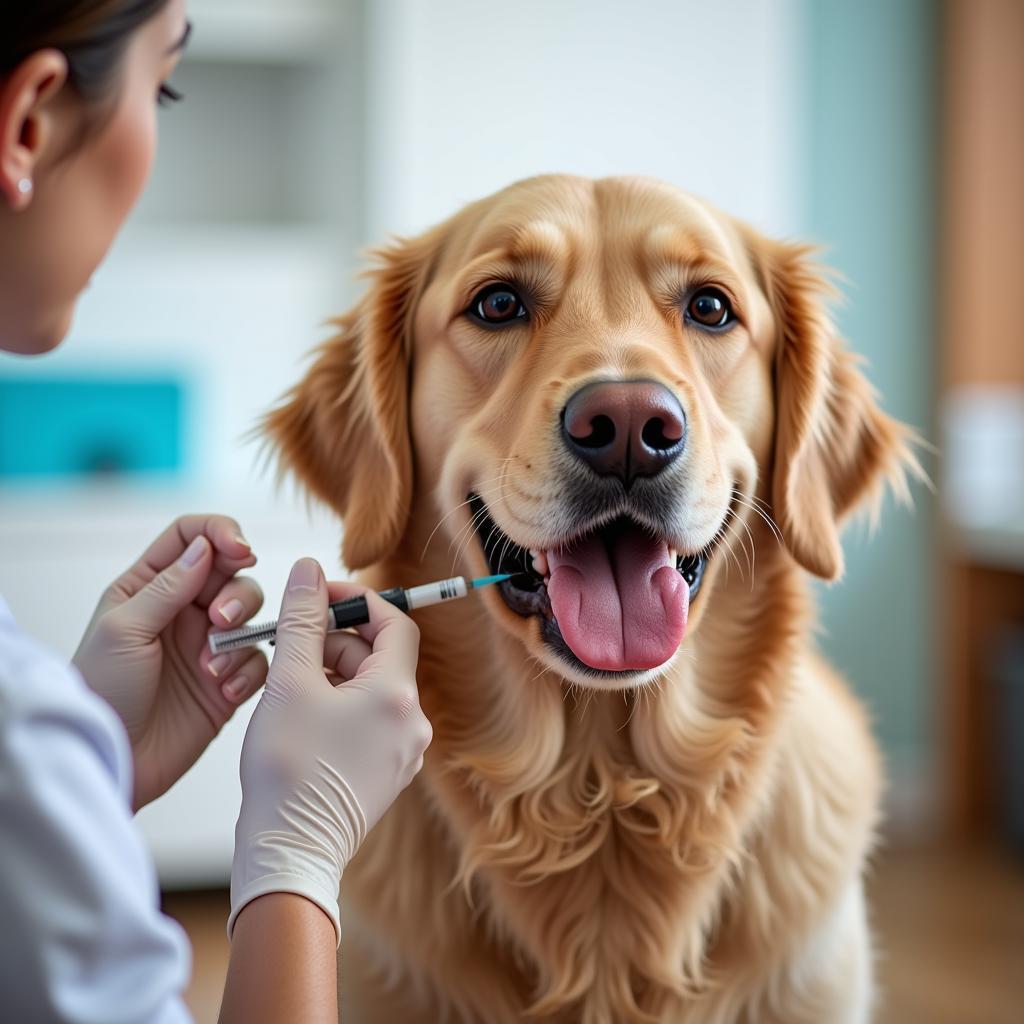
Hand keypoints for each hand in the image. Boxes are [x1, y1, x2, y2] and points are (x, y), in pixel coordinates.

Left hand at [73, 515, 267, 809]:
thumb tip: (206, 546)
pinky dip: (246, 672)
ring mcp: (208, 644)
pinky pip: (259, 661)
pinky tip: (221, 691)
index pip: (192, 538)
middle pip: (232, 574)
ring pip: (253, 615)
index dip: (221, 533)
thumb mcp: (124, 630)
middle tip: (220, 620)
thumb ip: (168, 586)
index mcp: (149, 586)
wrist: (113, 760)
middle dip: (235, 594)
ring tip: (212, 666)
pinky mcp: (229, 680)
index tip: (240, 550)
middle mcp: (182, 610)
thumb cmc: (102, 692)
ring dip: (239, 635)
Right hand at [229, 558, 431, 943]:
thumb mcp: (289, 682)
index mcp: (397, 696)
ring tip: (287, 679)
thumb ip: (302, 619)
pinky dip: (338, 704)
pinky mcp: (385, 773)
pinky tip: (300, 712)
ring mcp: (402, 752)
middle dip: (335, 639)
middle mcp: (412, 723)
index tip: (319, 595)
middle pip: (380, 656)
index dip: (358, 602)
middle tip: (289, 638)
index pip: (395, 623)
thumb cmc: (288, 771)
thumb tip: (309, 569)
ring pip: (371, 689)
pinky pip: (368, 721)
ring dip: (333, 672)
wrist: (289, 855)